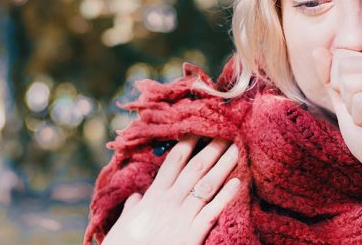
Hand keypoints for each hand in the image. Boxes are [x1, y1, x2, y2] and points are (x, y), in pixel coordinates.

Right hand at [102, 135, 240, 244]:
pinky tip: (237, 183)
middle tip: (227, 131)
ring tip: (237, 149)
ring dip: (223, 166)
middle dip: (211, 148)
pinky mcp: (191, 235)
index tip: (198, 128)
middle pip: (194, 168)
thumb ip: (132, 208)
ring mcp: (181, 217)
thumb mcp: (124, 224)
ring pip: (206, 185)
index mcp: (152, 197)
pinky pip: (212, 212)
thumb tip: (136, 196)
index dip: (187, 143)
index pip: (173, 163)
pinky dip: (225, 196)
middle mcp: (169, 202)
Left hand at [312, 48, 361, 186]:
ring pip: (350, 81)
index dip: (338, 83)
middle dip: (345, 95)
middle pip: (343, 64)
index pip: (342, 55)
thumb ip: (329, 76)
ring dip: (353, 108)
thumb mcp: (340, 100)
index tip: (360, 103)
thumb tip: (317, 49)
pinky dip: (360, 117)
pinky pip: (360, 98)